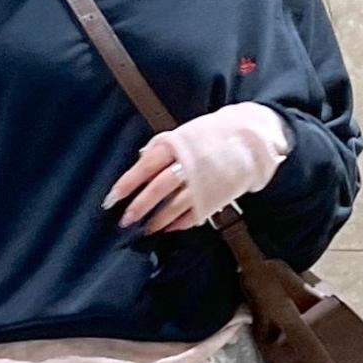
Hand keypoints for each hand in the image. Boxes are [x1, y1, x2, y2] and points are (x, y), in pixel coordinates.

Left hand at [100, 102, 291, 233]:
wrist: (251, 137)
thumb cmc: (213, 134)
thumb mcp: (184, 133)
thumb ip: (161, 147)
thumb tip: (140, 161)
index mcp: (176, 144)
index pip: (145, 167)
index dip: (127, 184)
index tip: (111, 199)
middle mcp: (188, 164)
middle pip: (158, 189)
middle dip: (139, 207)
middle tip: (125, 221)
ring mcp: (202, 182)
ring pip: (175, 205)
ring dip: (158, 219)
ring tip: (147, 229)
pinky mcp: (215, 196)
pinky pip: (194, 214)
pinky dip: (180, 223)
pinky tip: (169, 229)